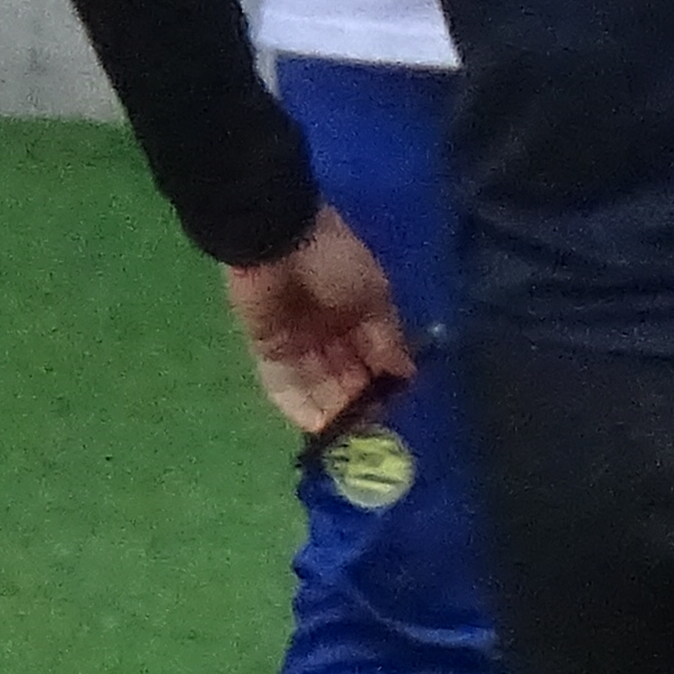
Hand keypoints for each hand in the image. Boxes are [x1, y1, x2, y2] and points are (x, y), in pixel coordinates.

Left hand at [222, 209, 411, 435]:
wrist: (278, 237)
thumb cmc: (333, 259)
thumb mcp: (373, 295)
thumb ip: (386, 337)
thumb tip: (405, 373)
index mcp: (358, 312)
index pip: (374, 358)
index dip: (383, 383)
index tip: (394, 409)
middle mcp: (328, 330)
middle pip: (344, 375)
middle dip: (357, 402)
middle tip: (369, 433)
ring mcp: (296, 340)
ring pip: (316, 384)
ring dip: (331, 408)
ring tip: (346, 435)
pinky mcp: (267, 347)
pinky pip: (283, 382)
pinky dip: (299, 404)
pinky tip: (317, 426)